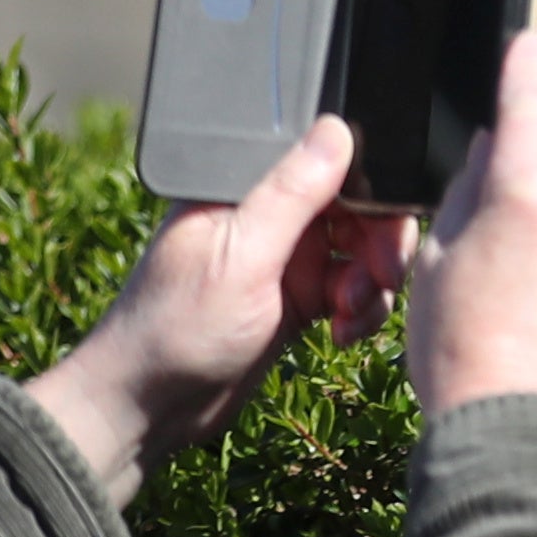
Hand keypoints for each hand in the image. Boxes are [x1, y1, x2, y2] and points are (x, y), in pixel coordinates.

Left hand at [25, 119, 408, 506]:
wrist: (149, 409)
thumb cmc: (175, 327)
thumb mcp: (240, 257)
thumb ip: (291, 194)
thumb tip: (336, 127)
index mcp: (246, 188)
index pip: (329, 162)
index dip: (371, 187)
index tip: (386, 223)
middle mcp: (269, 217)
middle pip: (357, 206)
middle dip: (380, 242)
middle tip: (381, 278)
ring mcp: (286, 259)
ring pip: (362, 250)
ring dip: (372, 283)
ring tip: (349, 315)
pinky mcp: (297, 300)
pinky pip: (352, 291)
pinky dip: (360, 311)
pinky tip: (342, 333)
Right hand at [409, 29, 536, 414]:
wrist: (524, 433)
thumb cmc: (460, 354)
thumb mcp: (436, 265)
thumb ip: (468, 194)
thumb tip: (493, 151)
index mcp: (526, 194)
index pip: (532, 101)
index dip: (527, 66)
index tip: (528, 45)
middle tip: (518, 182)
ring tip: (531, 266)